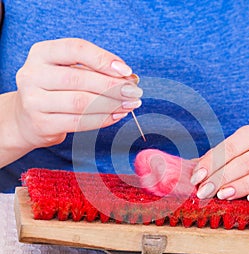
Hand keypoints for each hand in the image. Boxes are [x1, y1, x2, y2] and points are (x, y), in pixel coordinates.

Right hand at [14, 38, 142, 148]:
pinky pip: (78, 122)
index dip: (103, 59)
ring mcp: (34, 101)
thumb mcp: (68, 72)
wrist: (28, 118)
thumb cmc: (56, 91)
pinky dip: (102, 119)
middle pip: (80, 78)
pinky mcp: (42, 124)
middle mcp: (33, 74)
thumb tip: (128, 78)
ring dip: (111, 104)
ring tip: (129, 105)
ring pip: (81, 102)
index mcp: (42, 53)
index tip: (126, 71)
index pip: (76, 48)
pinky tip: (116, 116)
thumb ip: (94, 71)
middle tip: (134, 92)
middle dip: (113, 86)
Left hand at [190, 124, 248, 203]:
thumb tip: (188, 173)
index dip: (211, 163)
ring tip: (222, 195)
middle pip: (246, 162)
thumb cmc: (245, 160)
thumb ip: (211, 161)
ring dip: (241, 186)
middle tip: (204, 192)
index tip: (196, 178)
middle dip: (221, 178)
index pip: (230, 147)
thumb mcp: (229, 155)